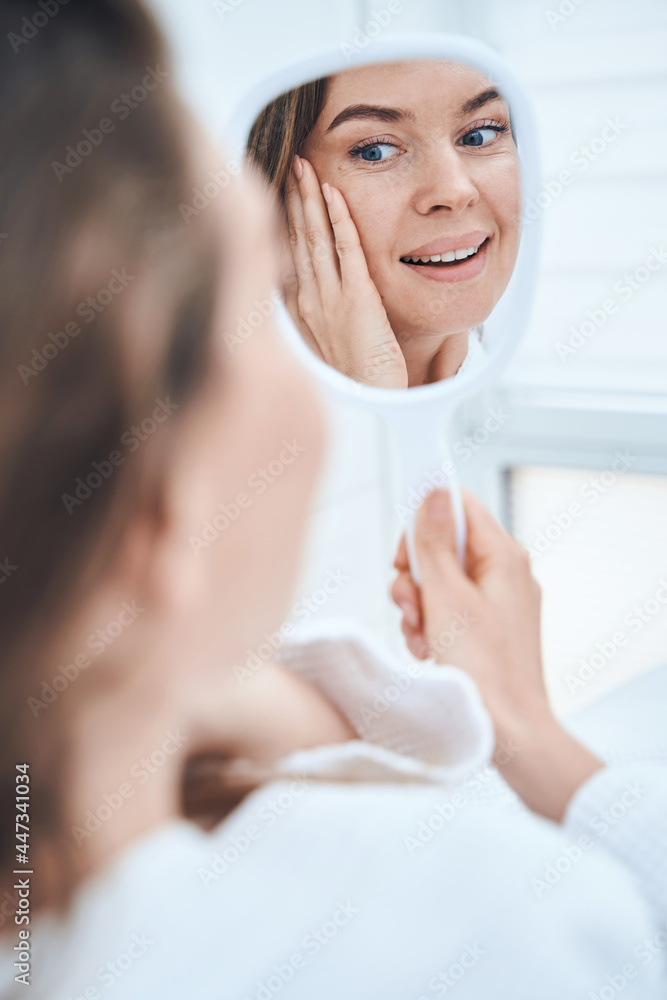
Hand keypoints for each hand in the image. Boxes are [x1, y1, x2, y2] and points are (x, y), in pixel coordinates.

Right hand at [283, 155, 406, 387]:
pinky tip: (333, 192)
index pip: (287, 253)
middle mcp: (308, 299)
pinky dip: (339, 217)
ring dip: (309, 198)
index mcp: (298, 310)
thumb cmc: (354, 380)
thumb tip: (314, 297)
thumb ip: (318, 316)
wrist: (367, 400)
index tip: (280, 189)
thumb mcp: (325, 345)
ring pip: (315, 237)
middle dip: (292, 197)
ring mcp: (330, 297)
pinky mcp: (358, 298)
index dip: (284, 218)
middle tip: (290, 164)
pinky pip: (346, 249)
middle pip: (295, 238)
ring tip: (304, 166)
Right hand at [391, 488, 602, 820]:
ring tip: (422, 638)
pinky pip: (447, 609)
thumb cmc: (484, 670)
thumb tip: (434, 490)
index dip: (423, 520)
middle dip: (414, 575)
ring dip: (417, 606)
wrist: (510, 734)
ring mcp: (497, 601)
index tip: (403, 552)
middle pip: (443, 545)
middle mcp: (505, 572)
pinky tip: (429, 651)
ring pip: (439, 580)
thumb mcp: (446, 598)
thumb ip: (434, 542)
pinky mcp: (487, 628)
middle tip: (410, 605)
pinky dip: (430, 626)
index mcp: (504, 556)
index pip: (458, 505)